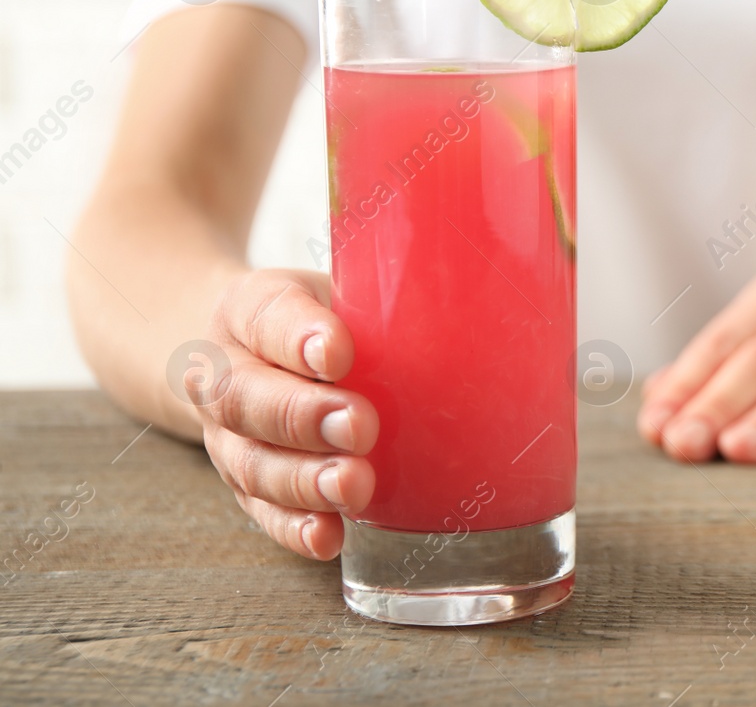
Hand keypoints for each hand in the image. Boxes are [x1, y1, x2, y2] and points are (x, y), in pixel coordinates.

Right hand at [189, 269, 377, 559]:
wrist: (257, 350)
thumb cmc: (323, 317)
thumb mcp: (343, 288)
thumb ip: (380, 299)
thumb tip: (462, 310)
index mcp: (248, 309)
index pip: (266, 314)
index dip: (298, 336)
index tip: (339, 351)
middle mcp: (225, 373)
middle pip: (244, 398)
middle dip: (303, 417)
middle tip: (359, 425)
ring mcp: (229, 436)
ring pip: (251, 463)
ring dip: (303, 480)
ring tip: (352, 485)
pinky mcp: (246, 485)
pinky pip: (262, 512)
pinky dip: (295, 527)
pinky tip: (329, 535)